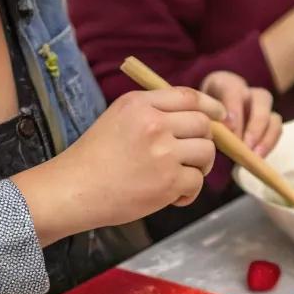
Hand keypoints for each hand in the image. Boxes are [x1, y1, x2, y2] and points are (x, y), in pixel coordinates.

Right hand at [15, 87, 223, 245]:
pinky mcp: (168, 181)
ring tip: (181, 177)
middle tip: (194, 156)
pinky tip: (171, 197)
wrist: (72, 190)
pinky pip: (197, 182)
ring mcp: (163, 153)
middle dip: (205, 140)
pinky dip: (188, 192)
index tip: (221, 115)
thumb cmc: (93, 159)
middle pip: (203, 125)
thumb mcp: (118, 119)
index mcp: (139, 104)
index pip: (188, 96)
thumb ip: (152, 113)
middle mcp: (154, 124)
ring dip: (200, 167)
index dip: (210, 105)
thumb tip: (197, 117)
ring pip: (206, 152)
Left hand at [201, 71, 281, 155]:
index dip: (233, 109)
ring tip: (255, 155)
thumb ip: (205, 118)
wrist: (213, 112)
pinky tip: (258, 157)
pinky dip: (269, 144)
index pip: (233, 90)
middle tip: (245, 146)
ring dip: (265, 138)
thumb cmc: (204, 112)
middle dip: (255, 125)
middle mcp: (249, 92)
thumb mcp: (199, 111)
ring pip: (273, 116)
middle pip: (261, 99)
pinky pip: (277, 130)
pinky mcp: (270, 121)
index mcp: (226, 84)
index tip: (229, 129)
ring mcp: (263, 107)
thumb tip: (212, 136)